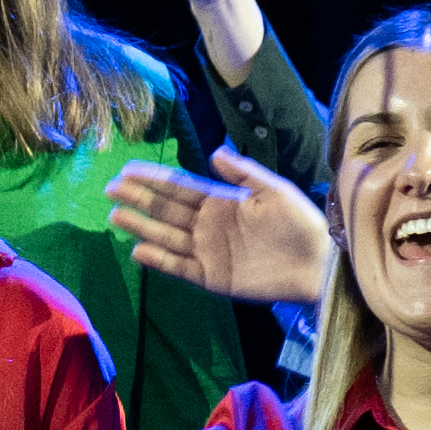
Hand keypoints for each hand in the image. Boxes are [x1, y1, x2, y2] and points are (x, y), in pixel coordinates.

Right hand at [109, 150, 333, 306]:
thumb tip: (214, 152)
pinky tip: (139, 249)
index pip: (180, 187)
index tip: (127, 169)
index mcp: (222, 201)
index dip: (154, 178)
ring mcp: (208, 251)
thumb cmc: (301, 224)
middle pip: (167, 210)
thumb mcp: (275, 191)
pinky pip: (179, 266)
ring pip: (167, 236)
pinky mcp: (212, 276)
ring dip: (141, 226)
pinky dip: (159, 260)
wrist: (319, 265)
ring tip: (115, 216)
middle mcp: (209, 225)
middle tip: (111, 189)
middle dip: (139, 199)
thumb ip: (244, 173)